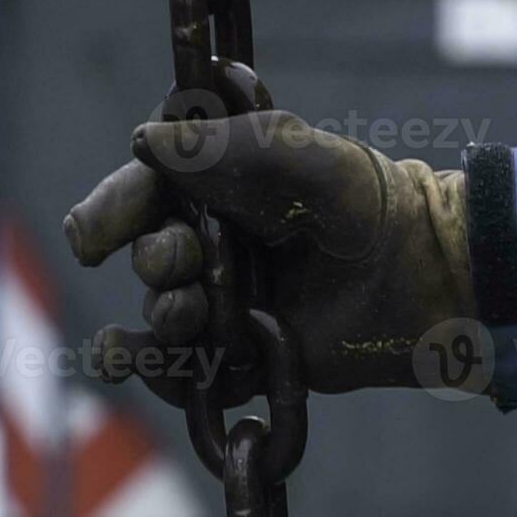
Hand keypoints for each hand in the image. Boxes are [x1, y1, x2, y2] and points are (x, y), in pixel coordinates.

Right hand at [64, 110, 476, 394]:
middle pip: (147, 258)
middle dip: (153, 261)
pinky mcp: (243, 359)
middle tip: (183, 261)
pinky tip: (147, 366)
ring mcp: (226, 305)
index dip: (110, 212)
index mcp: (217, 187)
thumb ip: (225, 146)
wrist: (421, 277)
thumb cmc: (366, 204)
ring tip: (188, 314)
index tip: (95, 236)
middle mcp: (213, 245)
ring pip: (159, 319)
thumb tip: (143, 141)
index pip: (142, 195)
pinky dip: (161, 375)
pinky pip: (185, 375)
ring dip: (158, 318)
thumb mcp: (300, 157)